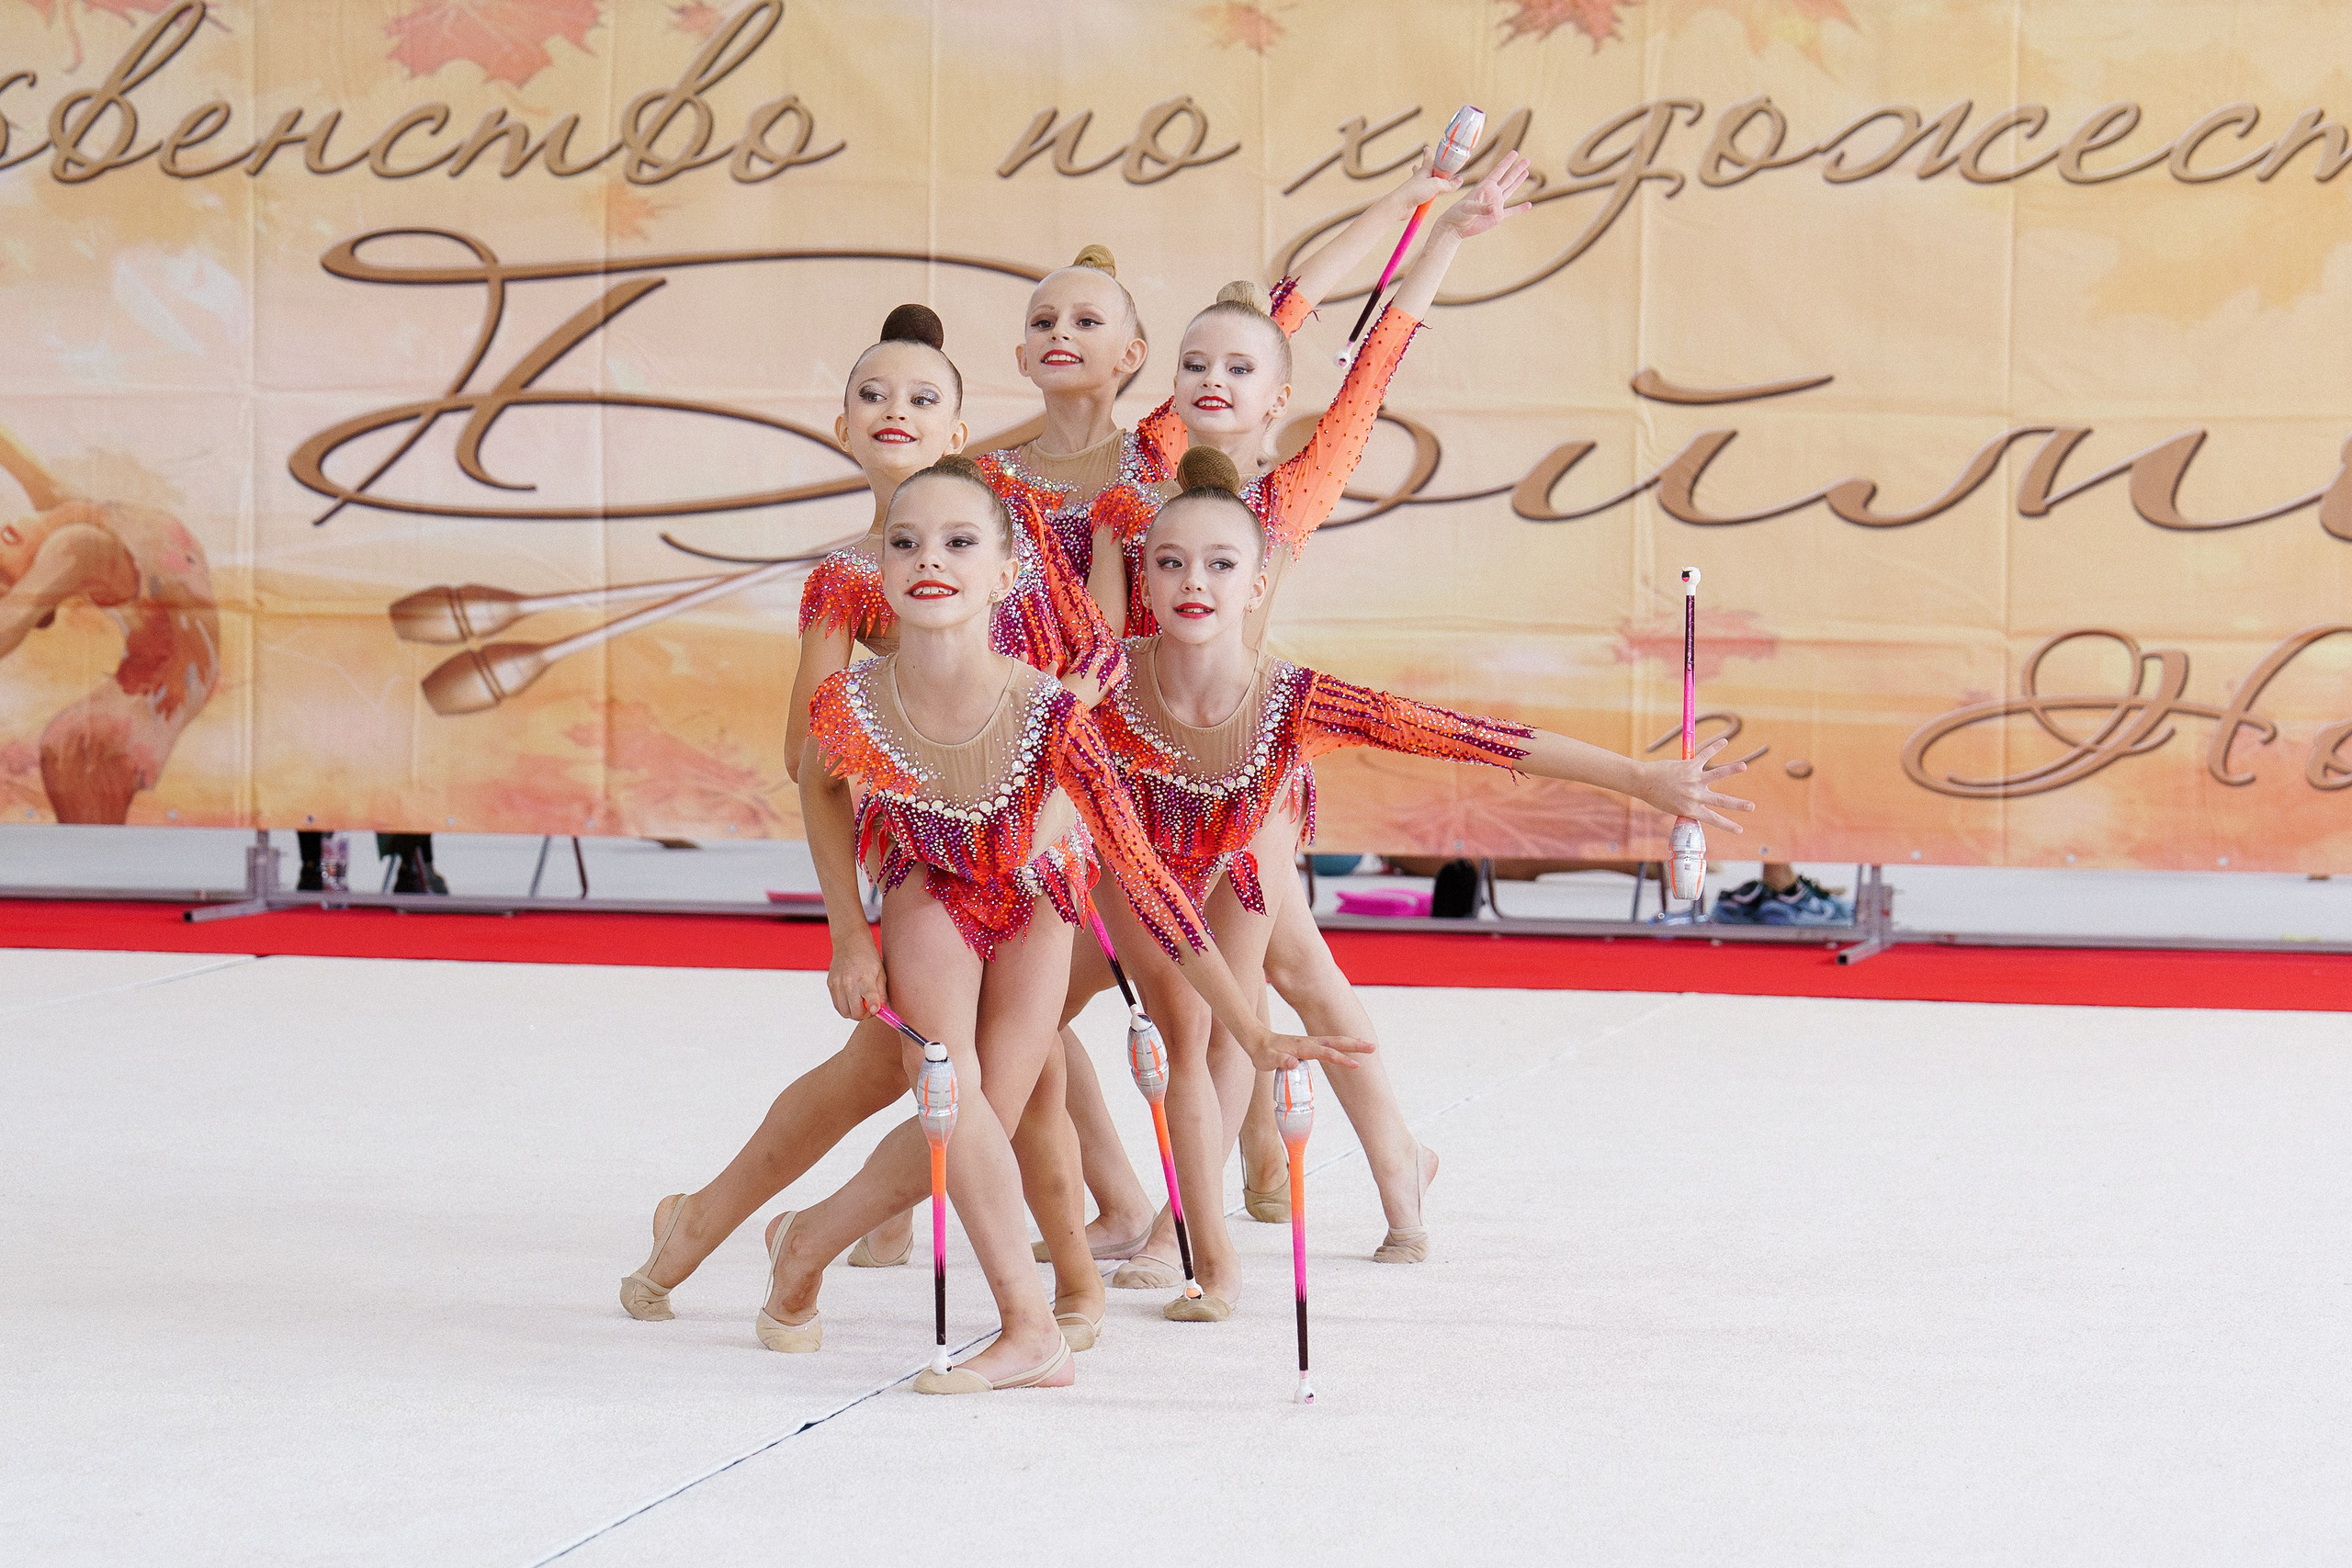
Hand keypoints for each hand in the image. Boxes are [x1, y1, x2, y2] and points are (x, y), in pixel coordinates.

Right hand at [826, 935, 887, 1021]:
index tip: (876, 1011)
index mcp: (865, 977)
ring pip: (845, 1012)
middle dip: (864, 1015)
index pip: (869, 997)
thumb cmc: (868, 957)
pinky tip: (851, 998)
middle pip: (855, 1013)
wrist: (849, 942)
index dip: (874, 1007)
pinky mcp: (830, 985)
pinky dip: (845, 1006)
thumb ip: (881, 993)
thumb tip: (881, 1011)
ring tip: (860, 1003)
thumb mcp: (881, 973)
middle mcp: (849, 982)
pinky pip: (837, 1005)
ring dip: (854, 1012)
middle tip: (869, 1008)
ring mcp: (838, 984)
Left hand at [1244, 1029, 1375, 1071]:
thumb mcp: (1267, 1059)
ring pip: (1335, 1042)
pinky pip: (1329, 1046)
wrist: (1256, 1040)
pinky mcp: (1309, 1047)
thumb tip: (1292, 1063)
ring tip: (1368, 1047)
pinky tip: (1348, 1051)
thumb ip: (1279, 1061)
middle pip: (1336, 1042)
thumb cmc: (1262, 1052)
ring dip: (1351, 1043)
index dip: (1341, 1059)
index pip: (1326, 1053)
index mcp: (1302, 1047)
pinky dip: (1342, 1046)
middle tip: (1373, 1047)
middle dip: (1355, 1044)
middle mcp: (1309, 1043)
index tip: (1356, 1064)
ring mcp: (1310, 1043)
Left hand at [1377, 148, 1463, 217]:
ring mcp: (1418, 187)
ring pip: (1423, 179)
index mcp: (1425, 170)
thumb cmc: (1415, 191)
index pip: (1428, 158)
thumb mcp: (1436, 185)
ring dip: (1424, 175)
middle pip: (1425, 167)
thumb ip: (1448, 184)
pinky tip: (1428, 195)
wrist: (1400, 205)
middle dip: (1426, 162)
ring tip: (1423, 172)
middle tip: (1426, 156)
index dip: (1428, 153)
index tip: (1427, 147)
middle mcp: (1421, 177)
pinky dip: (1428, 192)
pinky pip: (1425, 193)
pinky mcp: (1417, 198)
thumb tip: (1460, 180)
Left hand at [1437, 151, 1533, 239]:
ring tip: (1526, 172)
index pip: (1498, 171)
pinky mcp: (1497, 217)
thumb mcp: (1467, 208)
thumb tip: (1494, 210)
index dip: (1507, 162)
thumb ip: (1481, 208)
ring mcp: (1495, 204)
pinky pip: (1511, 211)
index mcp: (1485, 187)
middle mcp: (1492, 194)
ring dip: (1518, 182)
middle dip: (1517, 169)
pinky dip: (1520, 209)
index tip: (1515, 152)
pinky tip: (1528, 205)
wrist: (1455, 227)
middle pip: (1508, 178)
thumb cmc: (1458, 214)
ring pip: (1510, 190)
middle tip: (1527, 160)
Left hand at [1635, 734, 1754, 832]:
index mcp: (1691, 810)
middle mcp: (1694, 796)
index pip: (1714, 819)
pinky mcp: (1689, 766)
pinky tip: (1724, 742)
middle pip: (1721, 801)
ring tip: (1743, 767)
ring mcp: (1693, 780)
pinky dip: (1715, 748)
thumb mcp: (1674, 808)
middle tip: (1751, 807)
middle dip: (1738, 805)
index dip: (1728, 825)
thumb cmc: (1658, 796)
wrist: (1643, 782)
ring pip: (1716, 775)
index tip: (1740, 830)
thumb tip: (1699, 811)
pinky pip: (1705, 755)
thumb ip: (1689, 808)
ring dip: (1731, 769)